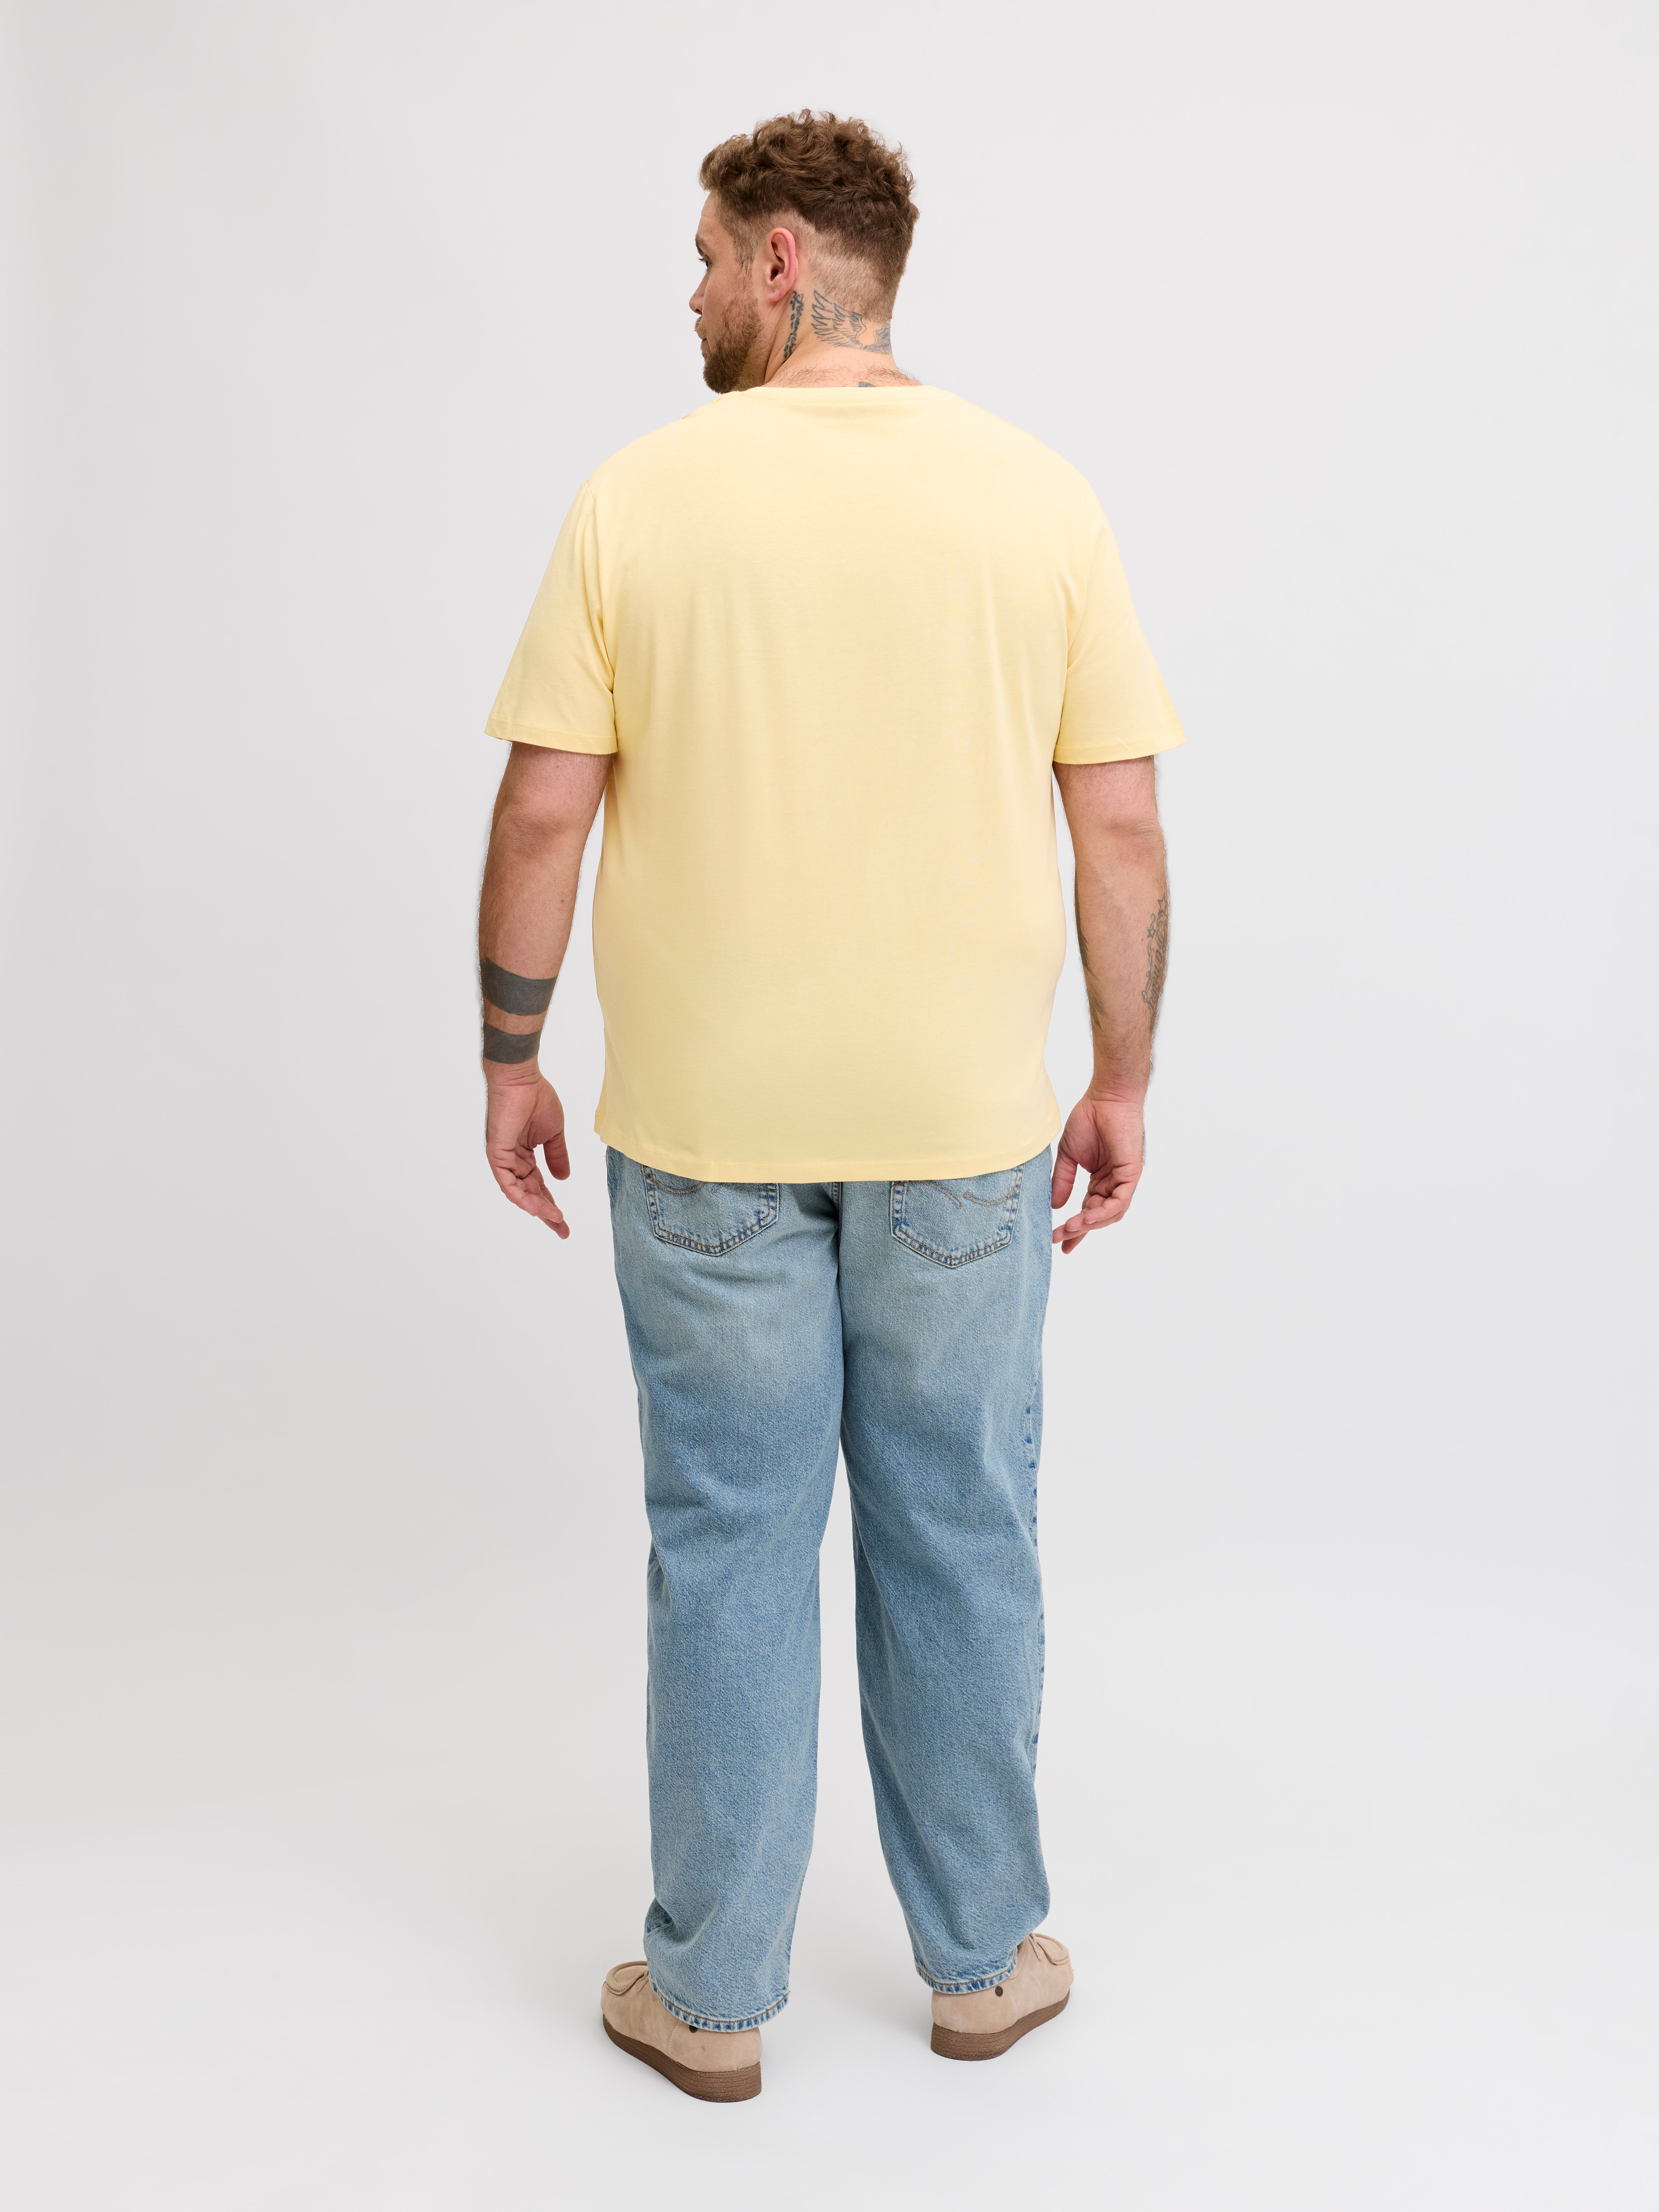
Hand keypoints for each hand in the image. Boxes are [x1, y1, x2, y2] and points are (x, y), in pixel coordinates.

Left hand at [484, 1073, 571, 1236]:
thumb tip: (563, 1179)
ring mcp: (503, 1158)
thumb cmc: (536, 1098)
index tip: (564, 1221)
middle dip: (546, 1213)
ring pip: (518, 1192)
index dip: (551, 1203)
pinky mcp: (496, 1154)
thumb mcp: (554, 1134)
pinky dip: (520, 1196)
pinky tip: (535, 1208)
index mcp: (524, 1155)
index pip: (538, 1186)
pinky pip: (507, 1182)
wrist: (521, 1079)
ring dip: (537, 1207)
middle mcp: (512, 1161)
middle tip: (562, 1230)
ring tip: (555, 1219)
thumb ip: (557, 1156)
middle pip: (529, 1194)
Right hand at [1050, 1093, 1144, 1253]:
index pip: (1088, 1210)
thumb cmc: (1089, 1119)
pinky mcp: (1132, 1174)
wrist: (1105, 1098)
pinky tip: (1085, 1218)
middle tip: (1058, 1239)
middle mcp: (1113, 1184)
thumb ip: (1062, 1180)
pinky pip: (1119, 1202)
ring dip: (1089, 1224)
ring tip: (1069, 1228)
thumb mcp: (1068, 1156)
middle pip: (1098, 1216)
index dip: (1074, 1228)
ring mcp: (1124, 1180)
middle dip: (1078, 1230)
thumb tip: (1054, 1206)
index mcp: (1100, 1180)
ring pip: (1110, 1214)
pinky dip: (1103, 1213)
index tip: (1058, 1241)